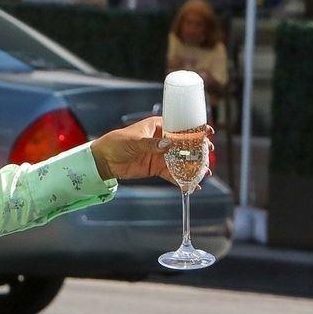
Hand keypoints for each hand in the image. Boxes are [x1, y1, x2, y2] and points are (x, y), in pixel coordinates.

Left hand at [89, 117, 214, 182]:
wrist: (103, 160)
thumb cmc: (116, 143)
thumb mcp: (134, 141)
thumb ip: (151, 144)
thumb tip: (167, 145)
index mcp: (158, 127)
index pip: (180, 127)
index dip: (195, 130)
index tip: (208, 132)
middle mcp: (162, 140)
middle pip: (185, 144)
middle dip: (198, 149)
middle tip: (209, 153)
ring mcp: (160, 155)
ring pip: (181, 160)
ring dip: (193, 166)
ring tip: (205, 173)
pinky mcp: (157, 168)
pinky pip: (172, 174)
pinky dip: (182, 180)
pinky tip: (192, 186)